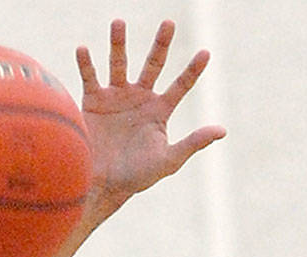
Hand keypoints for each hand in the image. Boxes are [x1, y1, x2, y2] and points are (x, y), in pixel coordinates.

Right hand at [76, 20, 225, 224]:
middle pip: (153, 64)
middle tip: (168, 23)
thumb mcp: (168, 160)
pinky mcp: (93, 101)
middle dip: (161, 44)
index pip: (181, 85)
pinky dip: (86, 63)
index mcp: (159, 111)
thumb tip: (222, 130)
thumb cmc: (136, 176)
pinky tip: (83, 49)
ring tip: (118, 22)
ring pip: (119, 63)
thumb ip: (193, 143)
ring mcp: (115, 97)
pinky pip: (89, 77)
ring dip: (119, 43)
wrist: (101, 184)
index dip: (193, 70)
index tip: (205, 53)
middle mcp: (139, 98)